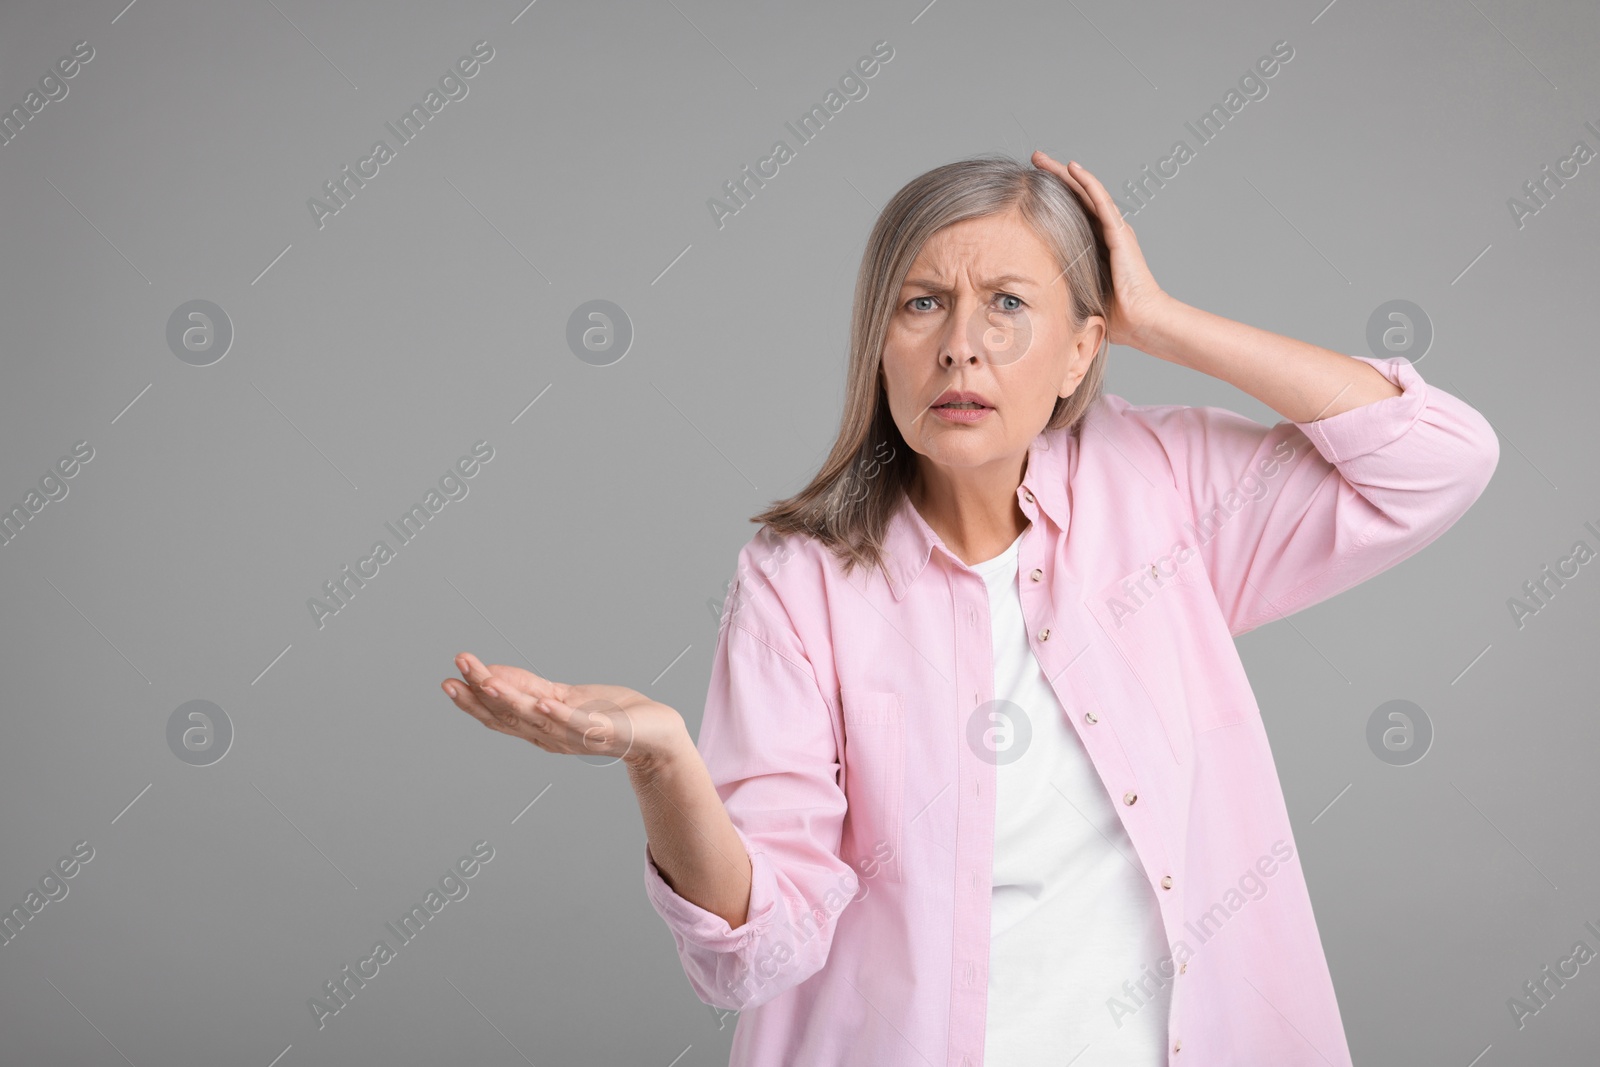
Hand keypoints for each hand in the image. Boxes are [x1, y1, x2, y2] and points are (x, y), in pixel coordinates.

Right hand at [442, 651, 686, 767]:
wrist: (653, 734)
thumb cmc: (608, 712)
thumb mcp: (561, 696)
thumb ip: (528, 688)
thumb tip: (490, 674)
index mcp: (540, 725)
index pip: (500, 712)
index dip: (473, 699)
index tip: (448, 680)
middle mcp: (551, 734)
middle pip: (508, 716)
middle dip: (477, 698)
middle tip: (450, 679)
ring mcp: (576, 734)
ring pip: (536, 718)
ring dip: (510, 700)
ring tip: (486, 682)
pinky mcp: (602, 731)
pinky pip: (578, 724)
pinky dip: (559, 715)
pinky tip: (544, 702)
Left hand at [1031, 151, 1173, 350]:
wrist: (1140, 320)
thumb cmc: (1113, 313)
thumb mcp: (1077, 291)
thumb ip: (1061, 280)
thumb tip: (1030, 287)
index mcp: (1096, 243)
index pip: (1070, 211)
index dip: (1051, 196)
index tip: (1028, 184)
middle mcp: (1106, 230)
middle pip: (1076, 195)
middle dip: (1053, 176)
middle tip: (1034, 158)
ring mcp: (1114, 229)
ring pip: (1086, 192)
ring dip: (1064, 173)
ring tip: (1041, 158)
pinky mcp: (1119, 232)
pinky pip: (1101, 202)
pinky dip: (1088, 183)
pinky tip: (1072, 168)